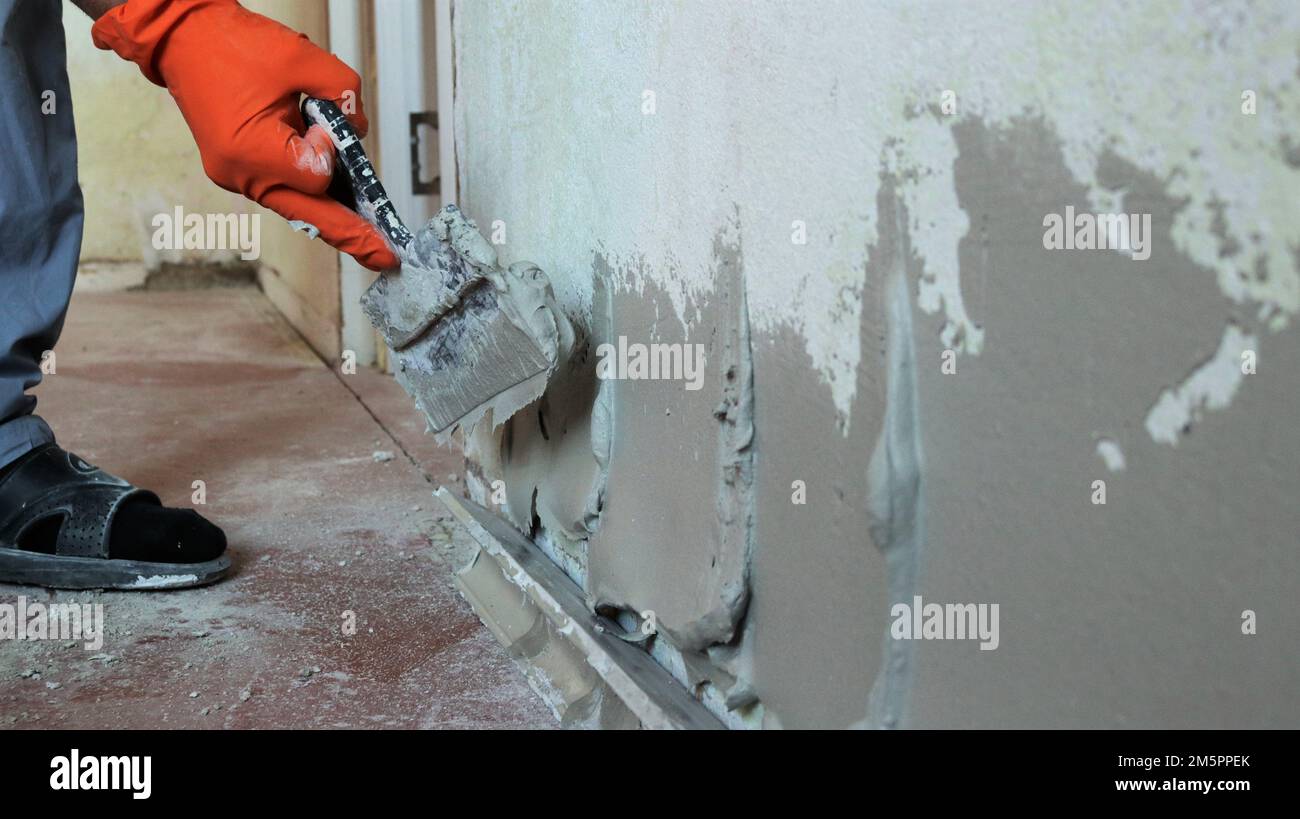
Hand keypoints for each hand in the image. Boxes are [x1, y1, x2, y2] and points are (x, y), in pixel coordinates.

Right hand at [92, 0, 398, 270]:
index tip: (322, 125)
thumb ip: (344, 94)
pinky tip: (334, 194)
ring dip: (331, 210)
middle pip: (309, 214)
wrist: (182, 37)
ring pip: (296, 205)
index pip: (317, 177)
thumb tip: (356, 130)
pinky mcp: (238, 171)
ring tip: (366, 234)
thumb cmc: (232, 46)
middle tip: (384, 257)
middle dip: (350, 235)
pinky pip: (282, 188)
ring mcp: (236, 177)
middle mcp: (241, 175)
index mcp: (251, 153)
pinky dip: (309, 189)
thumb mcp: (302, 60)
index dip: (331, 152)